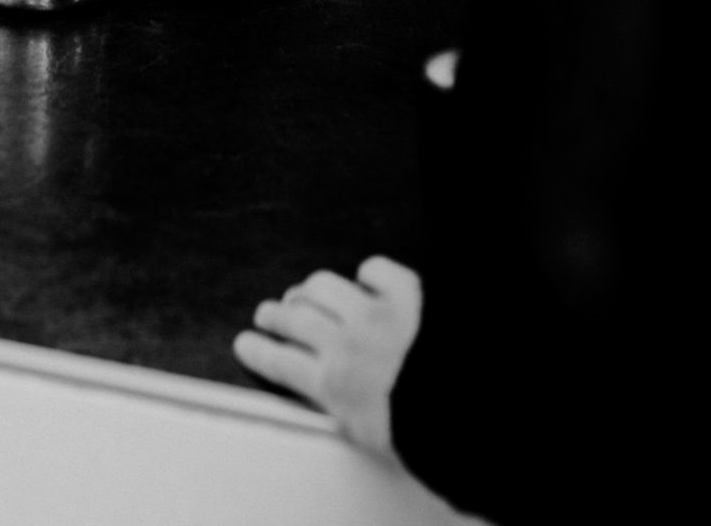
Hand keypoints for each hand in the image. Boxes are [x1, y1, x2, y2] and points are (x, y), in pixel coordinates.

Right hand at [233, 256, 422, 458]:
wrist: (464, 401)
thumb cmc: (425, 429)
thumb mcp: (375, 441)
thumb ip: (352, 416)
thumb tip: (344, 408)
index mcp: (335, 387)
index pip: (283, 363)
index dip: (260, 351)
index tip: (245, 342)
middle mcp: (346, 343)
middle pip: (296, 320)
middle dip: (276, 315)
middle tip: (267, 312)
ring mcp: (374, 310)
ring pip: (325, 288)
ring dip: (308, 288)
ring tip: (302, 289)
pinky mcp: (405, 291)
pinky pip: (376, 270)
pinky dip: (367, 272)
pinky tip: (365, 275)